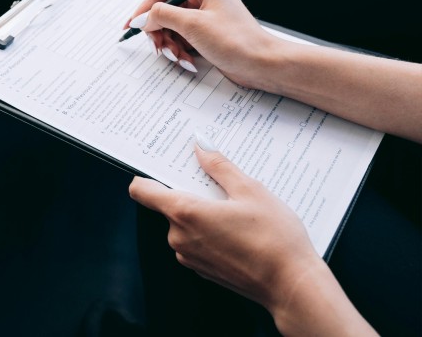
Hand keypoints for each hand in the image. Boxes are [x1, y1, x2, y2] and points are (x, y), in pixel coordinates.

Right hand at [124, 0, 279, 87]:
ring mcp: (203, 16)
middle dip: (158, 29)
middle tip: (158, 44)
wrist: (261, 64)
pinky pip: (180, 39)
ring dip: (169, 44)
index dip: (147, 3)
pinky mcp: (204, 34)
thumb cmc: (237, 41)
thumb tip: (141, 18)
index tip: (137, 22)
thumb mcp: (192, 25)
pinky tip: (187, 60)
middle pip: (164, 8)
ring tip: (177, 55)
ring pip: (170, 26)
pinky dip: (179, 51)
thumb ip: (161, 16)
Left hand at [129, 137, 323, 312]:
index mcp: (185, 213)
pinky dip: (210, 232)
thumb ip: (220, 166)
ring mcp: (189, 256)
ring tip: (236, 209)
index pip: (142, 191)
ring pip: (185, 224)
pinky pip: (197, 242)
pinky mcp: (202, 269)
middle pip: (170, 205)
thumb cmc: (274, 239)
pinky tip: (238, 230)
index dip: (146, 175)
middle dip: (190, 192)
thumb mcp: (250, 190)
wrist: (292, 286)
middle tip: (218, 184)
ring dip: (203, 213)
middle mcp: (179, 237)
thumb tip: (201, 146)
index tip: (160, 166)